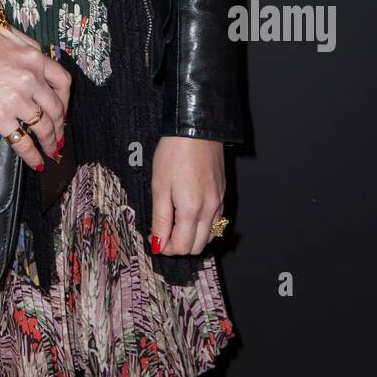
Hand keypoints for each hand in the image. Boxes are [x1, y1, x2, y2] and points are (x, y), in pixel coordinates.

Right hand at [0, 23, 69, 171]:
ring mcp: (17, 99)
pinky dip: (32, 155)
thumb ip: (25, 47)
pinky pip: (23, 141)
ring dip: (50, 142)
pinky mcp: (0, 117)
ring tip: (51, 150)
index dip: (66, 100)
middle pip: (56, 107)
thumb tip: (36, 60)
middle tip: (59, 135)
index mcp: (34, 57)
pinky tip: (36, 162)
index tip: (62, 109)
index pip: (62, 81)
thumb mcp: (5, 35)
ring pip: (44, 126)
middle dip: (60, 125)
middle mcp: (31, 78)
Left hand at [149, 136, 225, 255]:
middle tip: (162, 233)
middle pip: (198, 246)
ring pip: (210, 236)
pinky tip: (190, 215)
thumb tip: (158, 243)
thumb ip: (160, 219)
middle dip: (179, 246)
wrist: (196, 129)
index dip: (165, 248)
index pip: (182, 246)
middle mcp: (210, 210)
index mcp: (191, 210)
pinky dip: (204, 226)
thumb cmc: (174, 153)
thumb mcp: (159, 186)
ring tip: (175, 224)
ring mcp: (219, 202)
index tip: (153, 238)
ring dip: (193, 238)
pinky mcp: (223, 193)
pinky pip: (217, 221)